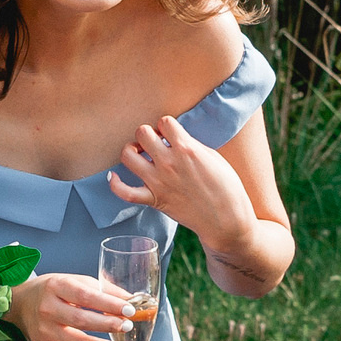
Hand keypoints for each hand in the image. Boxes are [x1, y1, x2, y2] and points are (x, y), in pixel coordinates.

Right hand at [7, 273, 135, 340]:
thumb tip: (130, 299)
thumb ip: (102, 289)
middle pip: (82, 320)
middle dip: (109, 325)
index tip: (129, 310)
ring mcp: (45, 331)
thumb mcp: (74, 280)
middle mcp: (48, 309)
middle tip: (128, 326)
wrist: (20, 303)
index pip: (86, 295)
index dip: (109, 304)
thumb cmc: (50, 291)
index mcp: (57, 287)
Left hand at [108, 115, 252, 245]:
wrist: (225, 219)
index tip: (171, 134)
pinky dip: (115, 184)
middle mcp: (168, 163)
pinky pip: (124, 192)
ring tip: (141, 155)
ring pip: (127, 155)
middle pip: (142, 132)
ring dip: (131, 151)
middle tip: (155, 143)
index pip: (164, 121)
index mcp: (186, 149)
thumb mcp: (213, 157)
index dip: (166, 126)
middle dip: (147, 134)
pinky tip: (114, 177)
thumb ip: (191, 145)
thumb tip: (175, 139)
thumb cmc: (226, 187)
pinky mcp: (154, 200)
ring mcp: (158, 182)